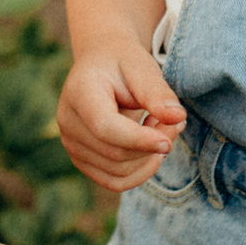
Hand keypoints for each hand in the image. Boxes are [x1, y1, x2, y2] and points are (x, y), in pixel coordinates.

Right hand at [56, 46, 185, 192]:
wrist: (101, 64)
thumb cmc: (122, 63)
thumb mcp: (142, 67)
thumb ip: (157, 92)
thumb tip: (177, 117)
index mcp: (79, 93)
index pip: (106, 128)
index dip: (139, 140)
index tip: (168, 141)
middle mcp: (68, 122)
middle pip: (116, 153)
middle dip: (153, 144)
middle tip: (176, 122)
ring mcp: (71, 144)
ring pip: (119, 172)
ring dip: (149, 158)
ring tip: (162, 128)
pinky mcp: (82, 159)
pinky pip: (115, 181)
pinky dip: (140, 170)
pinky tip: (151, 148)